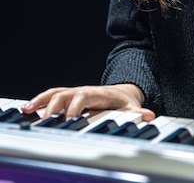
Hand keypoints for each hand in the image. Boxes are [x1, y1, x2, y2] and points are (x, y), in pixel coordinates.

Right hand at [21, 83, 155, 121]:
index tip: (70, 120)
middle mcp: (84, 91)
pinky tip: (27, 109)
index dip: (75, 107)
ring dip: (41, 101)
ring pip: (55, 93)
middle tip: (46, 121)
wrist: (123, 92)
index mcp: (98, 93)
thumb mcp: (132, 107)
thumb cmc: (124, 102)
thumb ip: (138, 113)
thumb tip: (149, 116)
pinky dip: (39, 100)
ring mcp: (75, 93)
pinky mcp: (70, 97)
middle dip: (54, 106)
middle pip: (65, 94)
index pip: (83, 96)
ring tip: (28, 110)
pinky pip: (52, 96)